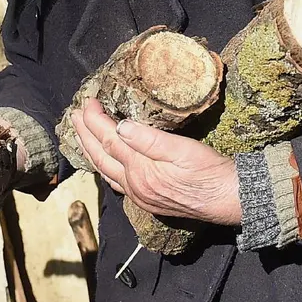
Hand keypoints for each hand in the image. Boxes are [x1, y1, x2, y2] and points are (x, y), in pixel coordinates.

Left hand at [71, 98, 241, 225]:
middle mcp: (134, 186)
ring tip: (82, 135)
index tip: (88, 102)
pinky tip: (105, 160)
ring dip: (91, 150)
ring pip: (105, 171)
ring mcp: (139, 195)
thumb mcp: (182, 149)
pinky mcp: (147, 200)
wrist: (227, 199)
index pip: (109, 140)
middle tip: (74, 115)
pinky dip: (105, 166)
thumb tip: (120, 126)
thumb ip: (149, 139)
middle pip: (100, 157)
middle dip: (84, 134)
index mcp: (140, 171)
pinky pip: (115, 181)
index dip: (94, 120)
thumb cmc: (209, 171)